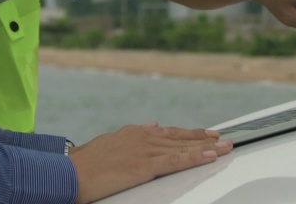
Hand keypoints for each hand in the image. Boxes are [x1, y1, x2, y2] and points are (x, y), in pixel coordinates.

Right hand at [69, 122, 231, 202]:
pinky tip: (210, 156)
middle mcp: (142, 137)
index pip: (168, 133)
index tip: (205, 134)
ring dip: (207, 147)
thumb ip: (133, 135)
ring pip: (183, 147)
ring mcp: (145, 150)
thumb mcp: (110, 142)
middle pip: (180, 137)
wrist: (70, 171)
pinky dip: (195, 157)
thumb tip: (152, 124)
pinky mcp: (145, 165)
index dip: (188, 134)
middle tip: (223, 138)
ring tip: (225, 146)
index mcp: (134, 133)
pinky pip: (176, 161)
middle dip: (203, 138)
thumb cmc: (84, 163)